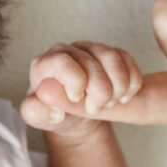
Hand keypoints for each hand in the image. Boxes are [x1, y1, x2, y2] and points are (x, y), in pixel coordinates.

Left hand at [20, 41, 142, 138]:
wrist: (73, 114)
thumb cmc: (53, 113)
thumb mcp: (39, 117)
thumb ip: (35, 112)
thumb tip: (51, 104)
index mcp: (43, 64)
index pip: (62, 62)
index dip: (75, 82)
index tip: (77, 98)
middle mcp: (65, 50)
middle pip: (91, 63)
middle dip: (99, 92)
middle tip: (95, 108)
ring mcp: (87, 49)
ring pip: (112, 58)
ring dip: (118, 86)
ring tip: (111, 103)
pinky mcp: (107, 52)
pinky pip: (126, 59)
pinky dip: (131, 81)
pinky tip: (124, 97)